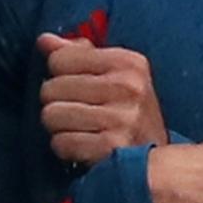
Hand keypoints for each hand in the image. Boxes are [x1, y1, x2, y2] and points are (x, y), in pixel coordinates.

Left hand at [37, 33, 166, 164]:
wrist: (158, 161)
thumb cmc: (129, 112)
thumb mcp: (114, 74)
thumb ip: (77, 54)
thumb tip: (44, 40)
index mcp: (127, 62)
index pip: (59, 58)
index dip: (60, 74)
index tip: (77, 87)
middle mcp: (128, 87)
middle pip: (50, 88)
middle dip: (57, 103)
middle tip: (77, 113)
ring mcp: (121, 118)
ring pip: (51, 115)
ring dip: (59, 127)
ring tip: (79, 129)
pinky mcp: (111, 147)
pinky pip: (60, 142)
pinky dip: (65, 147)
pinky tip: (83, 146)